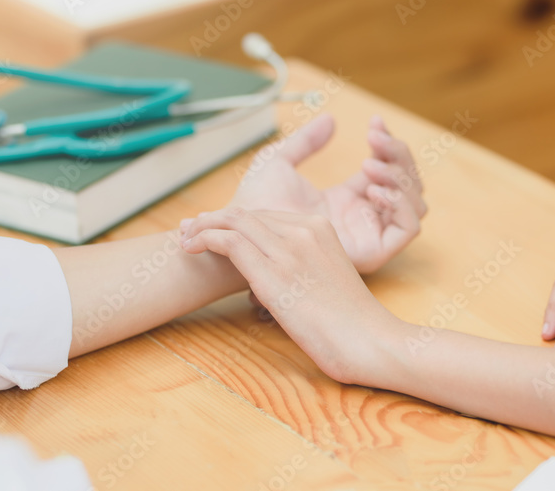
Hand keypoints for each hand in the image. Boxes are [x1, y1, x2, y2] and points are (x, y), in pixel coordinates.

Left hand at [180, 208, 397, 382]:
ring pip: (233, 222)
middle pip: (246, 214)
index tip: (212, 229)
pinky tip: (192, 247)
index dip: (235, 221)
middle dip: (213, 219)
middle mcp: (304, 230)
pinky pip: (230, 242)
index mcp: (321, 228)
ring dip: (203, 227)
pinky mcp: (274, 272)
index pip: (265, 215)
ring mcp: (290, 249)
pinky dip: (205, 239)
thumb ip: (302, 270)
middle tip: (189, 230)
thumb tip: (269, 280)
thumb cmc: (351, 324)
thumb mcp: (327, 282)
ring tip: (184, 238)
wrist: (370, 341)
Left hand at [216, 113, 426, 273]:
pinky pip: (407, 228)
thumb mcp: (279, 164)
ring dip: (400, 177)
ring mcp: (370, 236)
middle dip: (398, 155)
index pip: (387, 169)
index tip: (374, 122)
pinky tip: (373, 188)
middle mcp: (363, 217)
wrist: (246, 237)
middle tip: (375, 138)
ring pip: (414, 204)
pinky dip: (400, 203)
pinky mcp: (371, 254)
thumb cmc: (254, 208)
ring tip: (369, 165)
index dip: (388, 144)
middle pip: (407, 184)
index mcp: (347, 199)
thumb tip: (330, 119)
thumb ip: (305, 142)